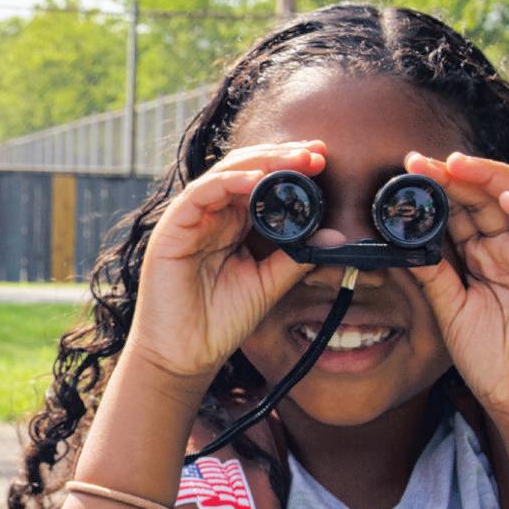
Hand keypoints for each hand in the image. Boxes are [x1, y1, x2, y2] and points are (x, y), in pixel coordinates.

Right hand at [129, 141, 326, 387]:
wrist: (185, 356)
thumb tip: (336, 236)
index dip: (291, 168)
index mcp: (232, 225)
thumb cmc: (220, 322)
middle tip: (317, 152)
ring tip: (295, 160)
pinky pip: (201, 193)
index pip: (261, 183)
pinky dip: (229, 182)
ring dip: (261, 163)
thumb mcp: (269, 284)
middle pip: (245, 169)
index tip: (324, 160)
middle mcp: (211, 217)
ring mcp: (190, 220)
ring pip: (224, 173)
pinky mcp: (171, 229)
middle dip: (282, 157)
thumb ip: (297, 256)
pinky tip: (257, 180)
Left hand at [403, 151, 508, 433]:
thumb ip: (432, 272)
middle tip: (422, 163)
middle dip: (455, 176)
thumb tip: (400, 239)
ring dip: (491, 179)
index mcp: (481, 254)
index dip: (436, 190)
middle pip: (485, 198)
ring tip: (459, 166)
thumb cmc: (488, 356)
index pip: (458, 210)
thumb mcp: (449, 307)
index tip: (406, 172)